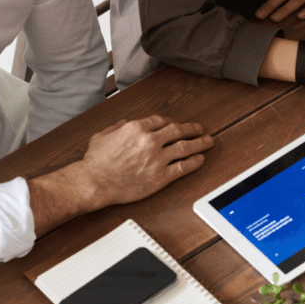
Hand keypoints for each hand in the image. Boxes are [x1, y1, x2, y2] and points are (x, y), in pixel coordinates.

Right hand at [28, 116, 212, 236]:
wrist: (96, 182)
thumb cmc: (95, 161)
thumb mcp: (102, 135)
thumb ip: (117, 127)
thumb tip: (125, 124)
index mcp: (136, 128)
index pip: (161, 121)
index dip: (171, 122)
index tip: (175, 125)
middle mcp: (150, 141)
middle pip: (177, 131)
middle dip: (191, 129)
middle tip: (199, 129)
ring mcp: (157, 159)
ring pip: (184, 148)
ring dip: (199, 143)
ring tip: (208, 141)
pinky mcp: (160, 177)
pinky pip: (182, 168)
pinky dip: (194, 162)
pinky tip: (200, 159)